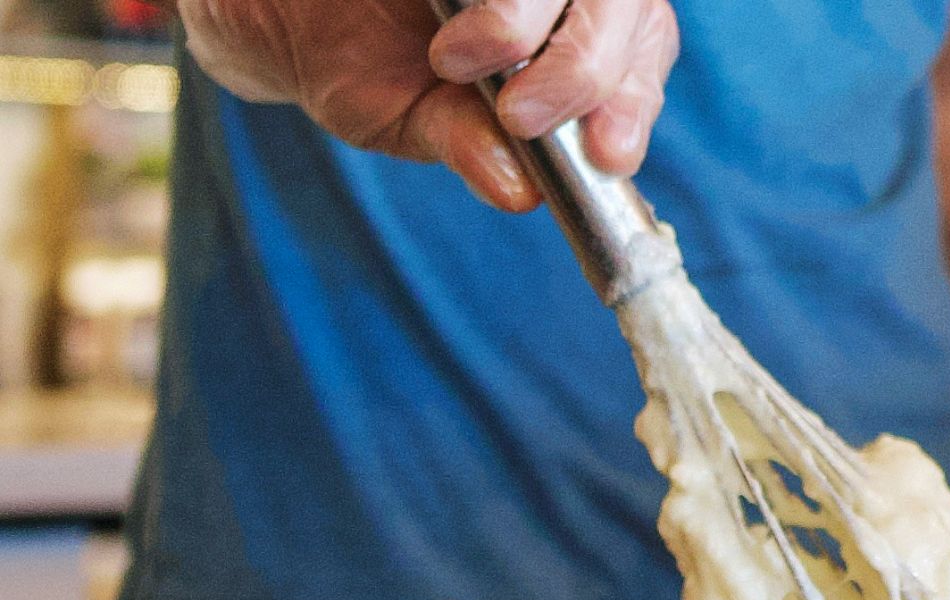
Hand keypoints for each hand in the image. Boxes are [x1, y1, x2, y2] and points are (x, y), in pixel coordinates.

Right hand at [173, 0, 677, 211]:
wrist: (271, 7)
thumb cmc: (358, 61)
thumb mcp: (413, 117)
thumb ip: (468, 143)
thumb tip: (520, 192)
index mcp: (571, 36)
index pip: (640, 59)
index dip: (633, 105)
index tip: (605, 153)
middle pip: (624, 5)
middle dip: (584, 69)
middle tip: (521, 114)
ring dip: (528, 16)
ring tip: (461, 58)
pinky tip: (441, 8)